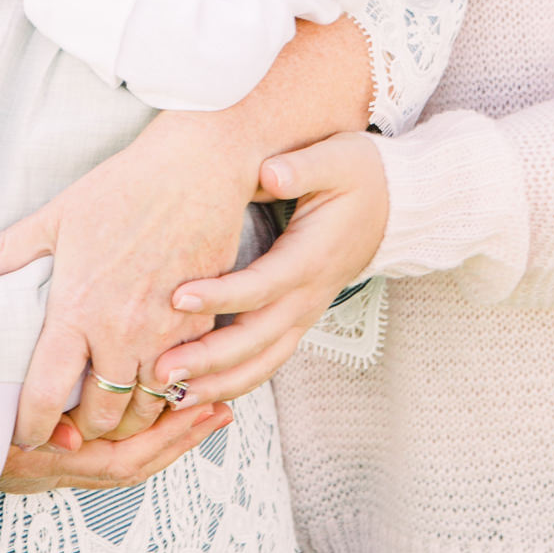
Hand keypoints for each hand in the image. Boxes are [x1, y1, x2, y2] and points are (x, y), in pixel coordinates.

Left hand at [0, 113, 257, 446]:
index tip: (25, 434)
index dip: (30, 427)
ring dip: (127, 418)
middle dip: (83, 430)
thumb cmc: (122, 188)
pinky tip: (151, 384)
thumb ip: (1, 253)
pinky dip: (165, 395)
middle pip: (100, 418)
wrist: (194, 169)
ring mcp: (165, 335)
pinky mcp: (201, 328)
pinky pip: (182, 385)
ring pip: (145, 411)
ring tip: (111, 408)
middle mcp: (121, 333)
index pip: (45, 395)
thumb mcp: (56, 217)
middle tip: (71, 423)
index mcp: (77, 309)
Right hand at [0, 379, 229, 486]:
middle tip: (218, 408)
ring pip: (117, 461)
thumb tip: (60, 436)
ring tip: (206, 406)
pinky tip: (153, 402)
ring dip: (161, 435)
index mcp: (33, 459)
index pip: (110, 461)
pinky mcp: (39, 453)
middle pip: (126, 464)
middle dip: (173, 437)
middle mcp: (44, 468)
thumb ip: (6, 408)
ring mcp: (42, 465)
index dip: (155, 440)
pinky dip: (133, 431)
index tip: (191, 410)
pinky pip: (98, 453)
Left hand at [151, 132, 389, 403]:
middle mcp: (309, 294)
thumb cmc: (359, 176)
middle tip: (160, 368)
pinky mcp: (296, 318)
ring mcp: (304, 312)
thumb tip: (269, 174)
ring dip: (218, 381)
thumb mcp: (336, 158)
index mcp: (312, 257)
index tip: (178, 297)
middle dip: (208, 358)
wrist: (393, 204)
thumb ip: (302, 167)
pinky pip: (267, 360)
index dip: (221, 296)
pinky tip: (201, 391)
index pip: (263, 286)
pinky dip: (235, 381)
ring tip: (172, 394)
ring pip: (263, 362)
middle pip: (257, 339)